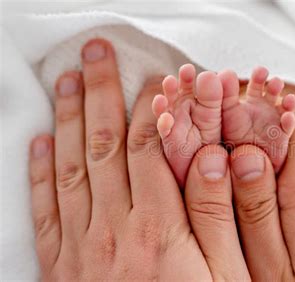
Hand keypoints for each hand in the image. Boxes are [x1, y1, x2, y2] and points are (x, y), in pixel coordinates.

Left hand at [28, 39, 249, 279]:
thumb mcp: (227, 275)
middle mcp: (113, 230)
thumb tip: (212, 157)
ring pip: (71, 166)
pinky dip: (40, 171)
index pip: (152, 147)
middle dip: (101, 93)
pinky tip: (40, 142)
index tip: (157, 76)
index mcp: (157, 229)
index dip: (155, 107)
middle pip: (105, 144)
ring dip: (68, 118)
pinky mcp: (61, 266)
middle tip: (98, 55)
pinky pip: (46, 208)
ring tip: (67, 81)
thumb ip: (216, 213)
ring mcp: (81, 247)